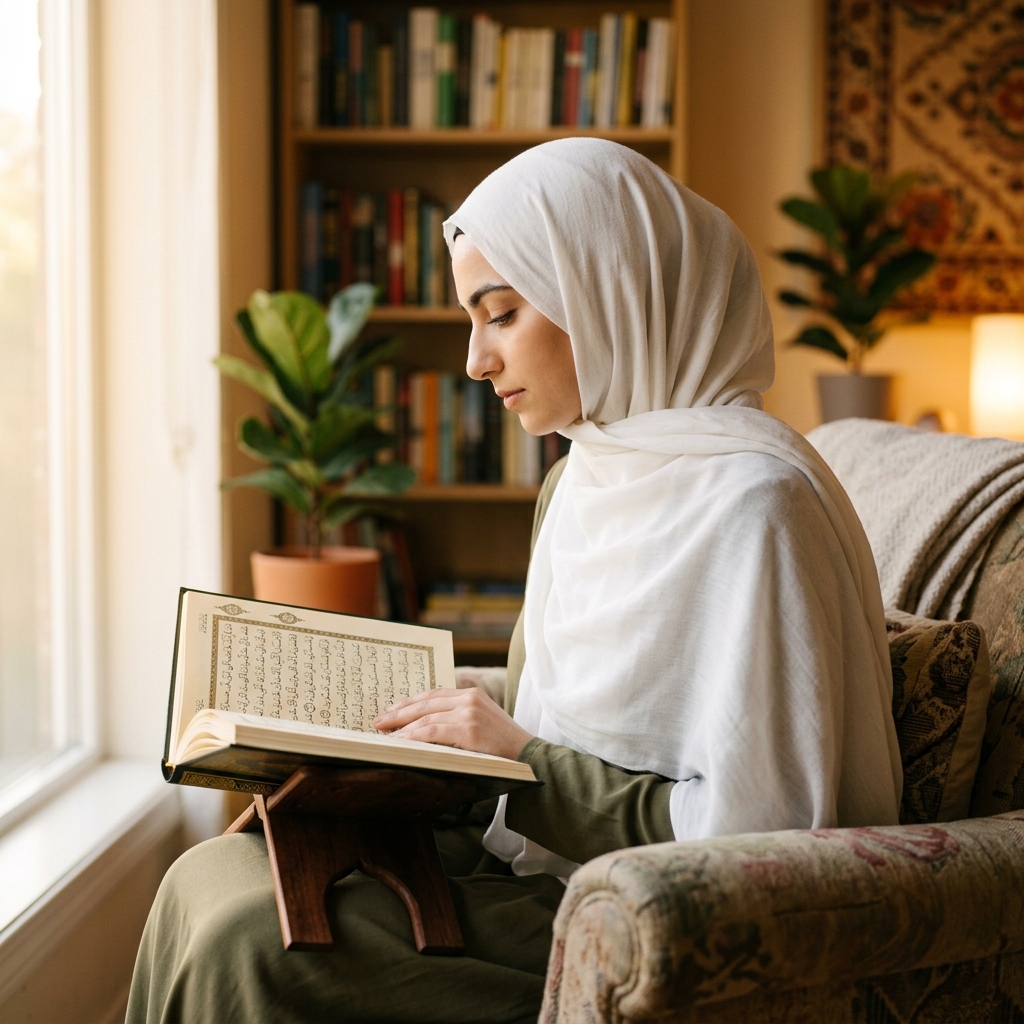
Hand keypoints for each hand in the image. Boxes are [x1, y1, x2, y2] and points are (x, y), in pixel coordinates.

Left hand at [373, 686, 531, 760]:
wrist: (532, 758)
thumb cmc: (505, 748)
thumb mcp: (482, 724)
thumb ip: (459, 719)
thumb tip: (423, 728)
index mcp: (472, 694)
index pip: (433, 694)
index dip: (409, 703)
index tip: (391, 711)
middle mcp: (469, 698)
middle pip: (425, 703)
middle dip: (398, 713)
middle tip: (378, 722)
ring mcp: (469, 713)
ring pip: (425, 718)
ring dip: (400, 728)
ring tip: (384, 736)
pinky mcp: (468, 730)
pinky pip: (431, 733)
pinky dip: (411, 738)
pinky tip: (399, 744)